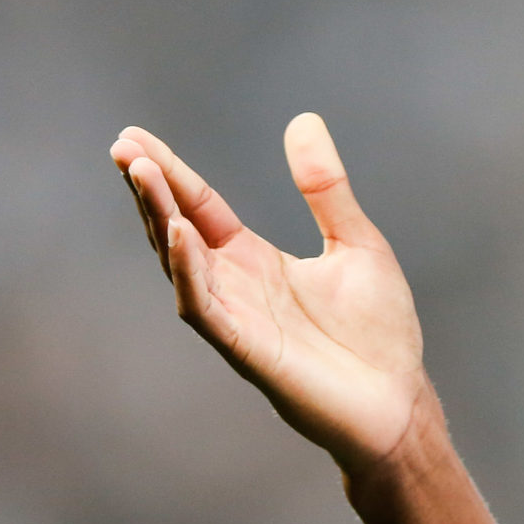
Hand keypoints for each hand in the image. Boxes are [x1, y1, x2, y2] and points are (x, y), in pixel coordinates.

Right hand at [110, 116, 430, 474]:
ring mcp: (237, 319)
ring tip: (142, 174)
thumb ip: (325, 187)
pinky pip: (204, 309)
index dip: (171, 173)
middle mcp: (235, 287)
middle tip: (123, 146)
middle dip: (150, 188)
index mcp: (255, 262)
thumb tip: (304, 120)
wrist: (399, 402)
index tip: (134, 136)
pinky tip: (178, 234)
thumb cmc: (378, 333)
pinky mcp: (247, 351)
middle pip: (178, 229)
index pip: (201, 208)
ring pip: (180, 264)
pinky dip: (187, 272)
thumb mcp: (356, 241)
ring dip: (159, 219)